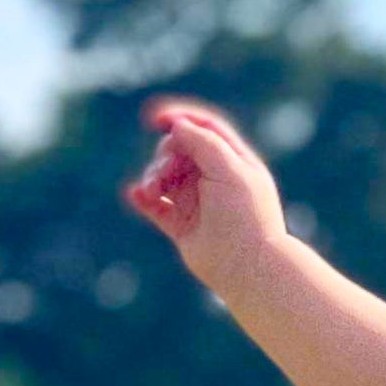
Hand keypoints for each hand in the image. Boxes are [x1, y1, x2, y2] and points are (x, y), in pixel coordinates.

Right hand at [121, 98, 290, 295]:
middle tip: (163, 175)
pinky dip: (143, 198)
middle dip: (164, 156)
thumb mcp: (229, 169)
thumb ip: (203, 142)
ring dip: (152, 177)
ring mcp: (197, 202)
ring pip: (164, 176)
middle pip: (178, 150)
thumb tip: (178, 124)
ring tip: (151, 191)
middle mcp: (215, 179)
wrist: (248, 267)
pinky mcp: (181, 225)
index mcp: (233, 161)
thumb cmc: (245, 216)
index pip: (204, 128)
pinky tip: (137, 195)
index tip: (155, 119)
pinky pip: (155, 205)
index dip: (179, 118)